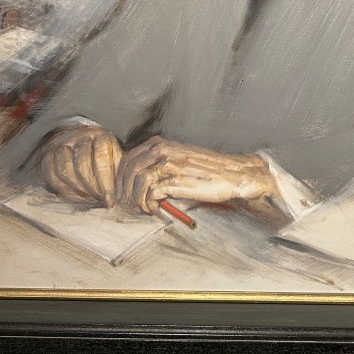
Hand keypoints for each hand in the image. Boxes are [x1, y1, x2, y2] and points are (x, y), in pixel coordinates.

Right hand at [37, 124, 121, 206]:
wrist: (79, 141)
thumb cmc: (103, 157)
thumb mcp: (115, 159)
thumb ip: (118, 174)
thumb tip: (120, 196)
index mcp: (100, 136)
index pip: (101, 158)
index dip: (105, 183)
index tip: (110, 202)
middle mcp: (80, 136)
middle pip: (82, 164)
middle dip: (91, 188)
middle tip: (98, 201)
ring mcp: (61, 143)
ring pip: (64, 168)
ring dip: (76, 189)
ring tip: (87, 200)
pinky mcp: (48, 153)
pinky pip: (50, 173)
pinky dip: (61, 188)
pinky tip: (72, 196)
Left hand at [116, 136, 278, 214]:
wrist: (232, 174)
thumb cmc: (207, 170)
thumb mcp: (180, 158)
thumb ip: (159, 163)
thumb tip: (136, 182)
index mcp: (160, 143)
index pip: (128, 159)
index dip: (121, 178)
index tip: (123, 193)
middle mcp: (161, 150)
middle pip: (127, 170)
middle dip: (124, 190)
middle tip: (129, 205)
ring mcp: (167, 165)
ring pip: (136, 182)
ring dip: (137, 200)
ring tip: (145, 209)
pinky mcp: (174, 181)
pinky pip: (149, 194)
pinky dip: (148, 204)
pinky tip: (155, 209)